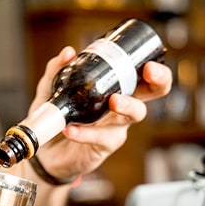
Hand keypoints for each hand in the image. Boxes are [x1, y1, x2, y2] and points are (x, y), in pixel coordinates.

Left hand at [29, 46, 172, 179]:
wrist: (46, 154)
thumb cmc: (57, 119)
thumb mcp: (51, 91)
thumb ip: (56, 70)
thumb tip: (69, 52)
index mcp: (114, 89)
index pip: (142, 76)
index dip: (153, 68)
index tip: (148, 61)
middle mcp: (120, 108)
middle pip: (153, 93)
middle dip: (158, 81)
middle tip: (150, 72)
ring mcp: (115, 127)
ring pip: (135, 115)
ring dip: (128, 105)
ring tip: (113, 101)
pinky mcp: (104, 146)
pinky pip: (101, 138)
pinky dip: (86, 133)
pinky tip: (71, 129)